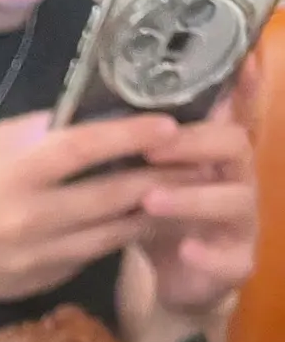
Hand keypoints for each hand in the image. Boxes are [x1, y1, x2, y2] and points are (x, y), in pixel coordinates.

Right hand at [0, 110, 178, 304]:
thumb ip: (46, 132)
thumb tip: (101, 120)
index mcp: (20, 172)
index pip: (88, 148)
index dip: (133, 135)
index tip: (169, 126)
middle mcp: (35, 216)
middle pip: (113, 195)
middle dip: (159, 180)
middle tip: (194, 166)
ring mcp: (41, 255)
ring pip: (113, 232)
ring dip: (151, 214)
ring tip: (181, 197)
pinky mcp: (45, 281)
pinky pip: (93, 254)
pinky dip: (119, 238)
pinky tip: (138, 225)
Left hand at [138, 75, 257, 314]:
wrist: (174, 281)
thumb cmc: (161, 221)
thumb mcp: (147, 180)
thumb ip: (138, 151)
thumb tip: (95, 113)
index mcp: (216, 154)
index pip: (236, 111)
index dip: (246, 86)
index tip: (245, 59)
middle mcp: (238, 179)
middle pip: (234, 145)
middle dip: (194, 143)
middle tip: (152, 147)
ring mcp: (242, 222)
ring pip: (234, 201)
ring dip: (192, 198)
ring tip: (151, 200)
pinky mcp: (237, 264)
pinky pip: (231, 259)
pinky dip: (208, 255)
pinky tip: (186, 250)